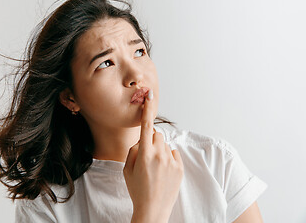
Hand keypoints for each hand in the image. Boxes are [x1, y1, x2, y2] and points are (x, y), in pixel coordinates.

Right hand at [123, 90, 183, 222]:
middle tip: (146, 155)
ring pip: (165, 145)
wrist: (153, 210)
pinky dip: (168, 158)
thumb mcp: (127, 169)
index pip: (146, 126)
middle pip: (157, 135)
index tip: (150, 95)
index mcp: (144, 154)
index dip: (148, 109)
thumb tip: (142, 140)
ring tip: (155, 168)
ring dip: (159, 150)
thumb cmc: (137, 190)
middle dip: (151, 140)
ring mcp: (171, 161)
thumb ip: (134, 150)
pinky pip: (173, 153)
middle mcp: (160, 155)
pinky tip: (163, 171)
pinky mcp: (180, 168)